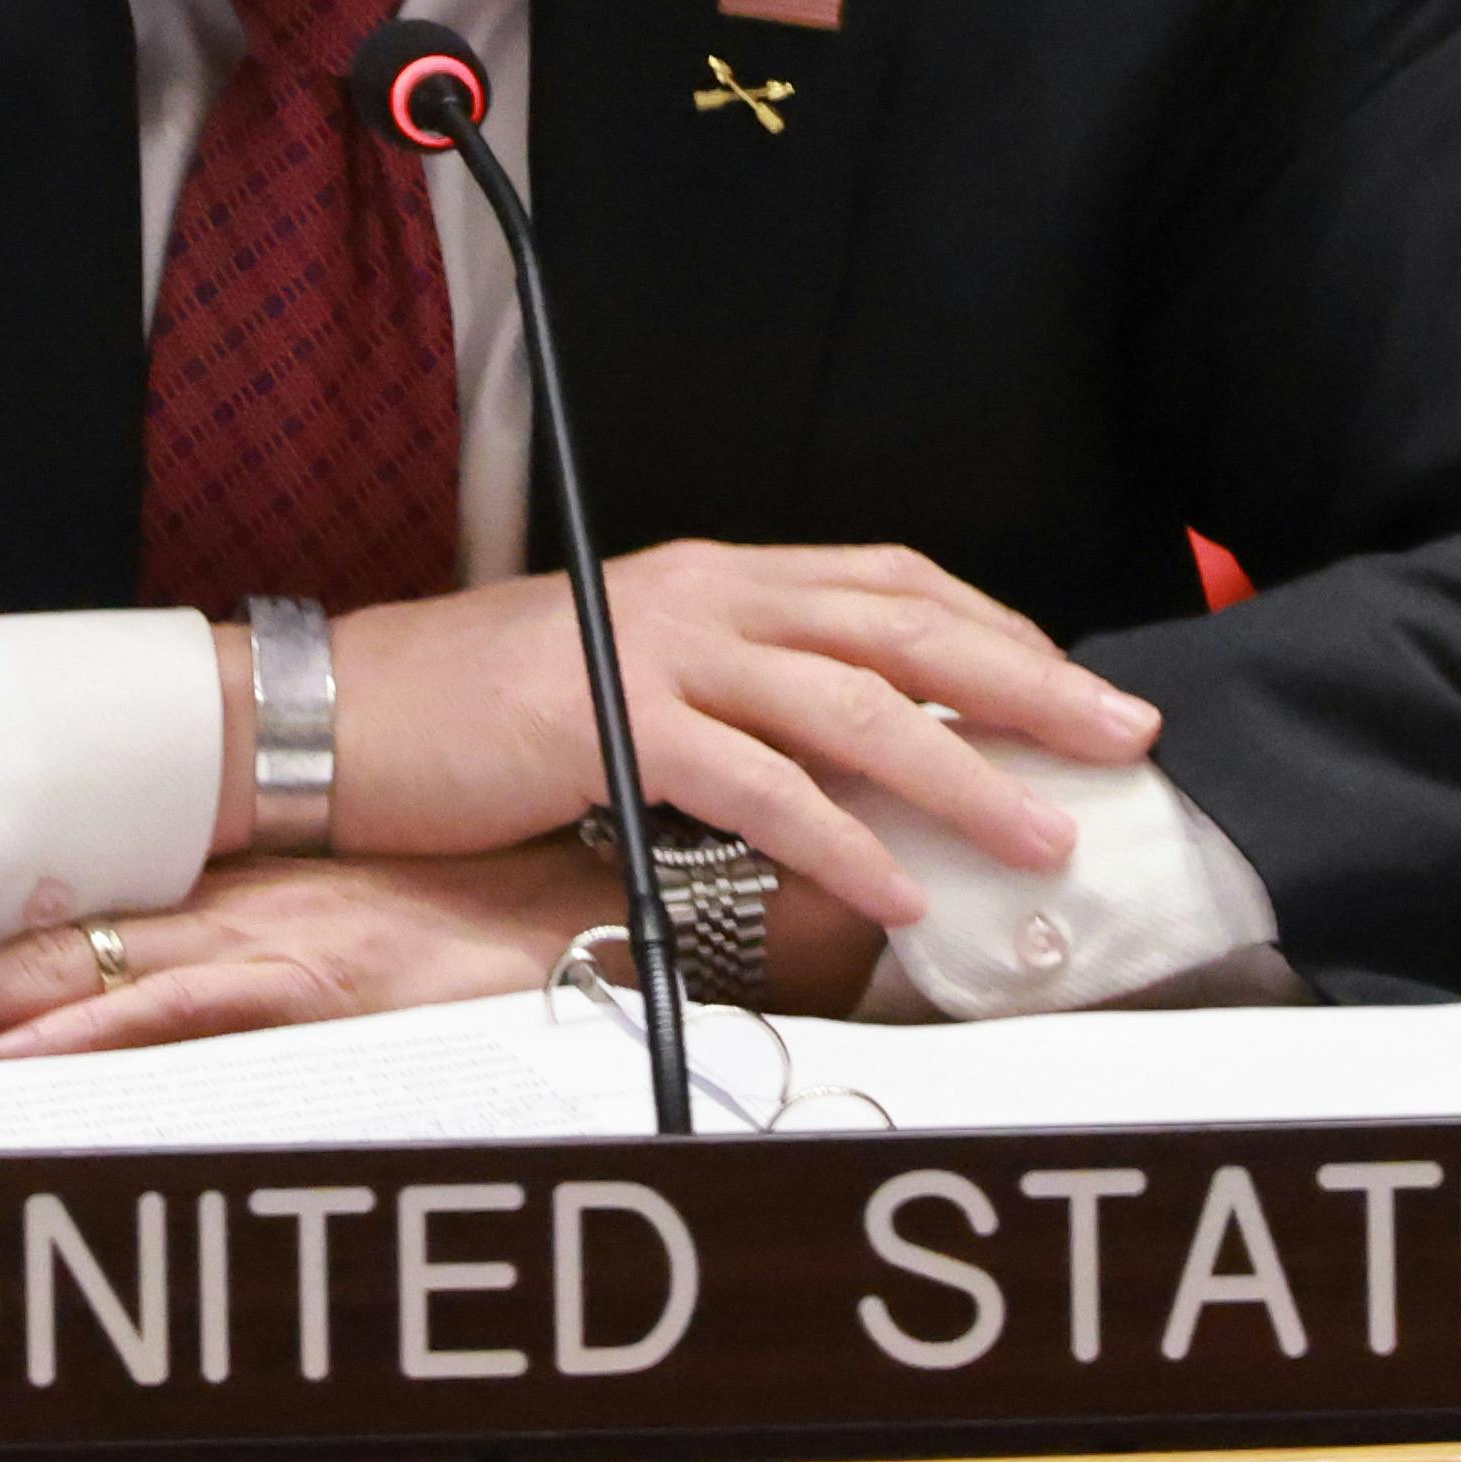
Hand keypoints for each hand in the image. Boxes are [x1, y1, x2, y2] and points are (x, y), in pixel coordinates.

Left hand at [0, 844, 624, 1062]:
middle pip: (70, 930)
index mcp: (251, 888)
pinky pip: (190, 1009)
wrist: (597, 905)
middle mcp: (248, 902)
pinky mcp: (320, 984)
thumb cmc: (495, 917)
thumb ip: (275, 952)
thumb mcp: (365, 928)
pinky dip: (102, 1027)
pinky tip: (26, 1049)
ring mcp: (279, 941)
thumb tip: (181, 988)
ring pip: (104, 963)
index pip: (96, 906)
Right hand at [263, 542, 1161, 931]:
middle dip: (1025, 683)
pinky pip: (758, 787)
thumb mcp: (626, 679)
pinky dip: (840, 839)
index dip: (992, 628)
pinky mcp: (614, 725)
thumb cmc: (476, 712)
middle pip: (901, 626)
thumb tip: (843, 759)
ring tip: (1038, 833)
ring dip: (961, 773)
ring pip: (851, 705)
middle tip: (1118, 737)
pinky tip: (897, 885)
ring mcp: (659, 654)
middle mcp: (702, 594)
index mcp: (711, 576)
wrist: (342, 713)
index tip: (1070, 683)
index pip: (888, 581)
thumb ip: (730, 698)